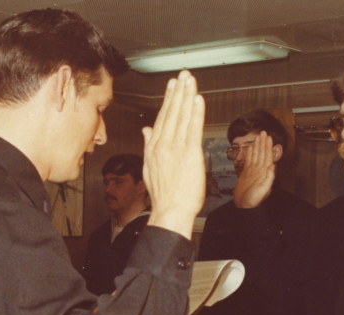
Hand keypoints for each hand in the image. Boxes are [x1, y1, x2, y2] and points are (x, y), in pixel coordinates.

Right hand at [142, 70, 205, 239]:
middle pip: (172, 112)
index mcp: (154, 147)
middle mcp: (163, 144)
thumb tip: (146, 130)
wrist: (170, 210)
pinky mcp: (190, 154)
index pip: (162, 117)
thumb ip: (148, 145)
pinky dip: (195, 112)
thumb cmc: (164, 194)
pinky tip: (198, 99)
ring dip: (187, 96)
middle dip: (178, 91)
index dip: (169, 99)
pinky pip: (193, 128)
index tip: (172, 85)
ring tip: (190, 80)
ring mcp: (176, 148)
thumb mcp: (149, 167)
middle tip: (183, 75)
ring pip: (182, 116)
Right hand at [233, 131, 274, 208]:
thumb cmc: (253, 200)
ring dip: (257, 146)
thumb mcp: (263, 190)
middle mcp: (259, 170)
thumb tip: (273, 166)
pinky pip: (248, 160)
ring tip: (257, 137)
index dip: (268, 146)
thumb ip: (269, 178)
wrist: (244, 205)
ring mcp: (253, 171)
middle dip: (263, 143)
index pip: (267, 156)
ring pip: (255, 155)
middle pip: (262, 153)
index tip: (268, 137)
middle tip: (263, 132)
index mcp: (264, 172)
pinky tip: (250, 148)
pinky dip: (249, 153)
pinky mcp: (246, 173)